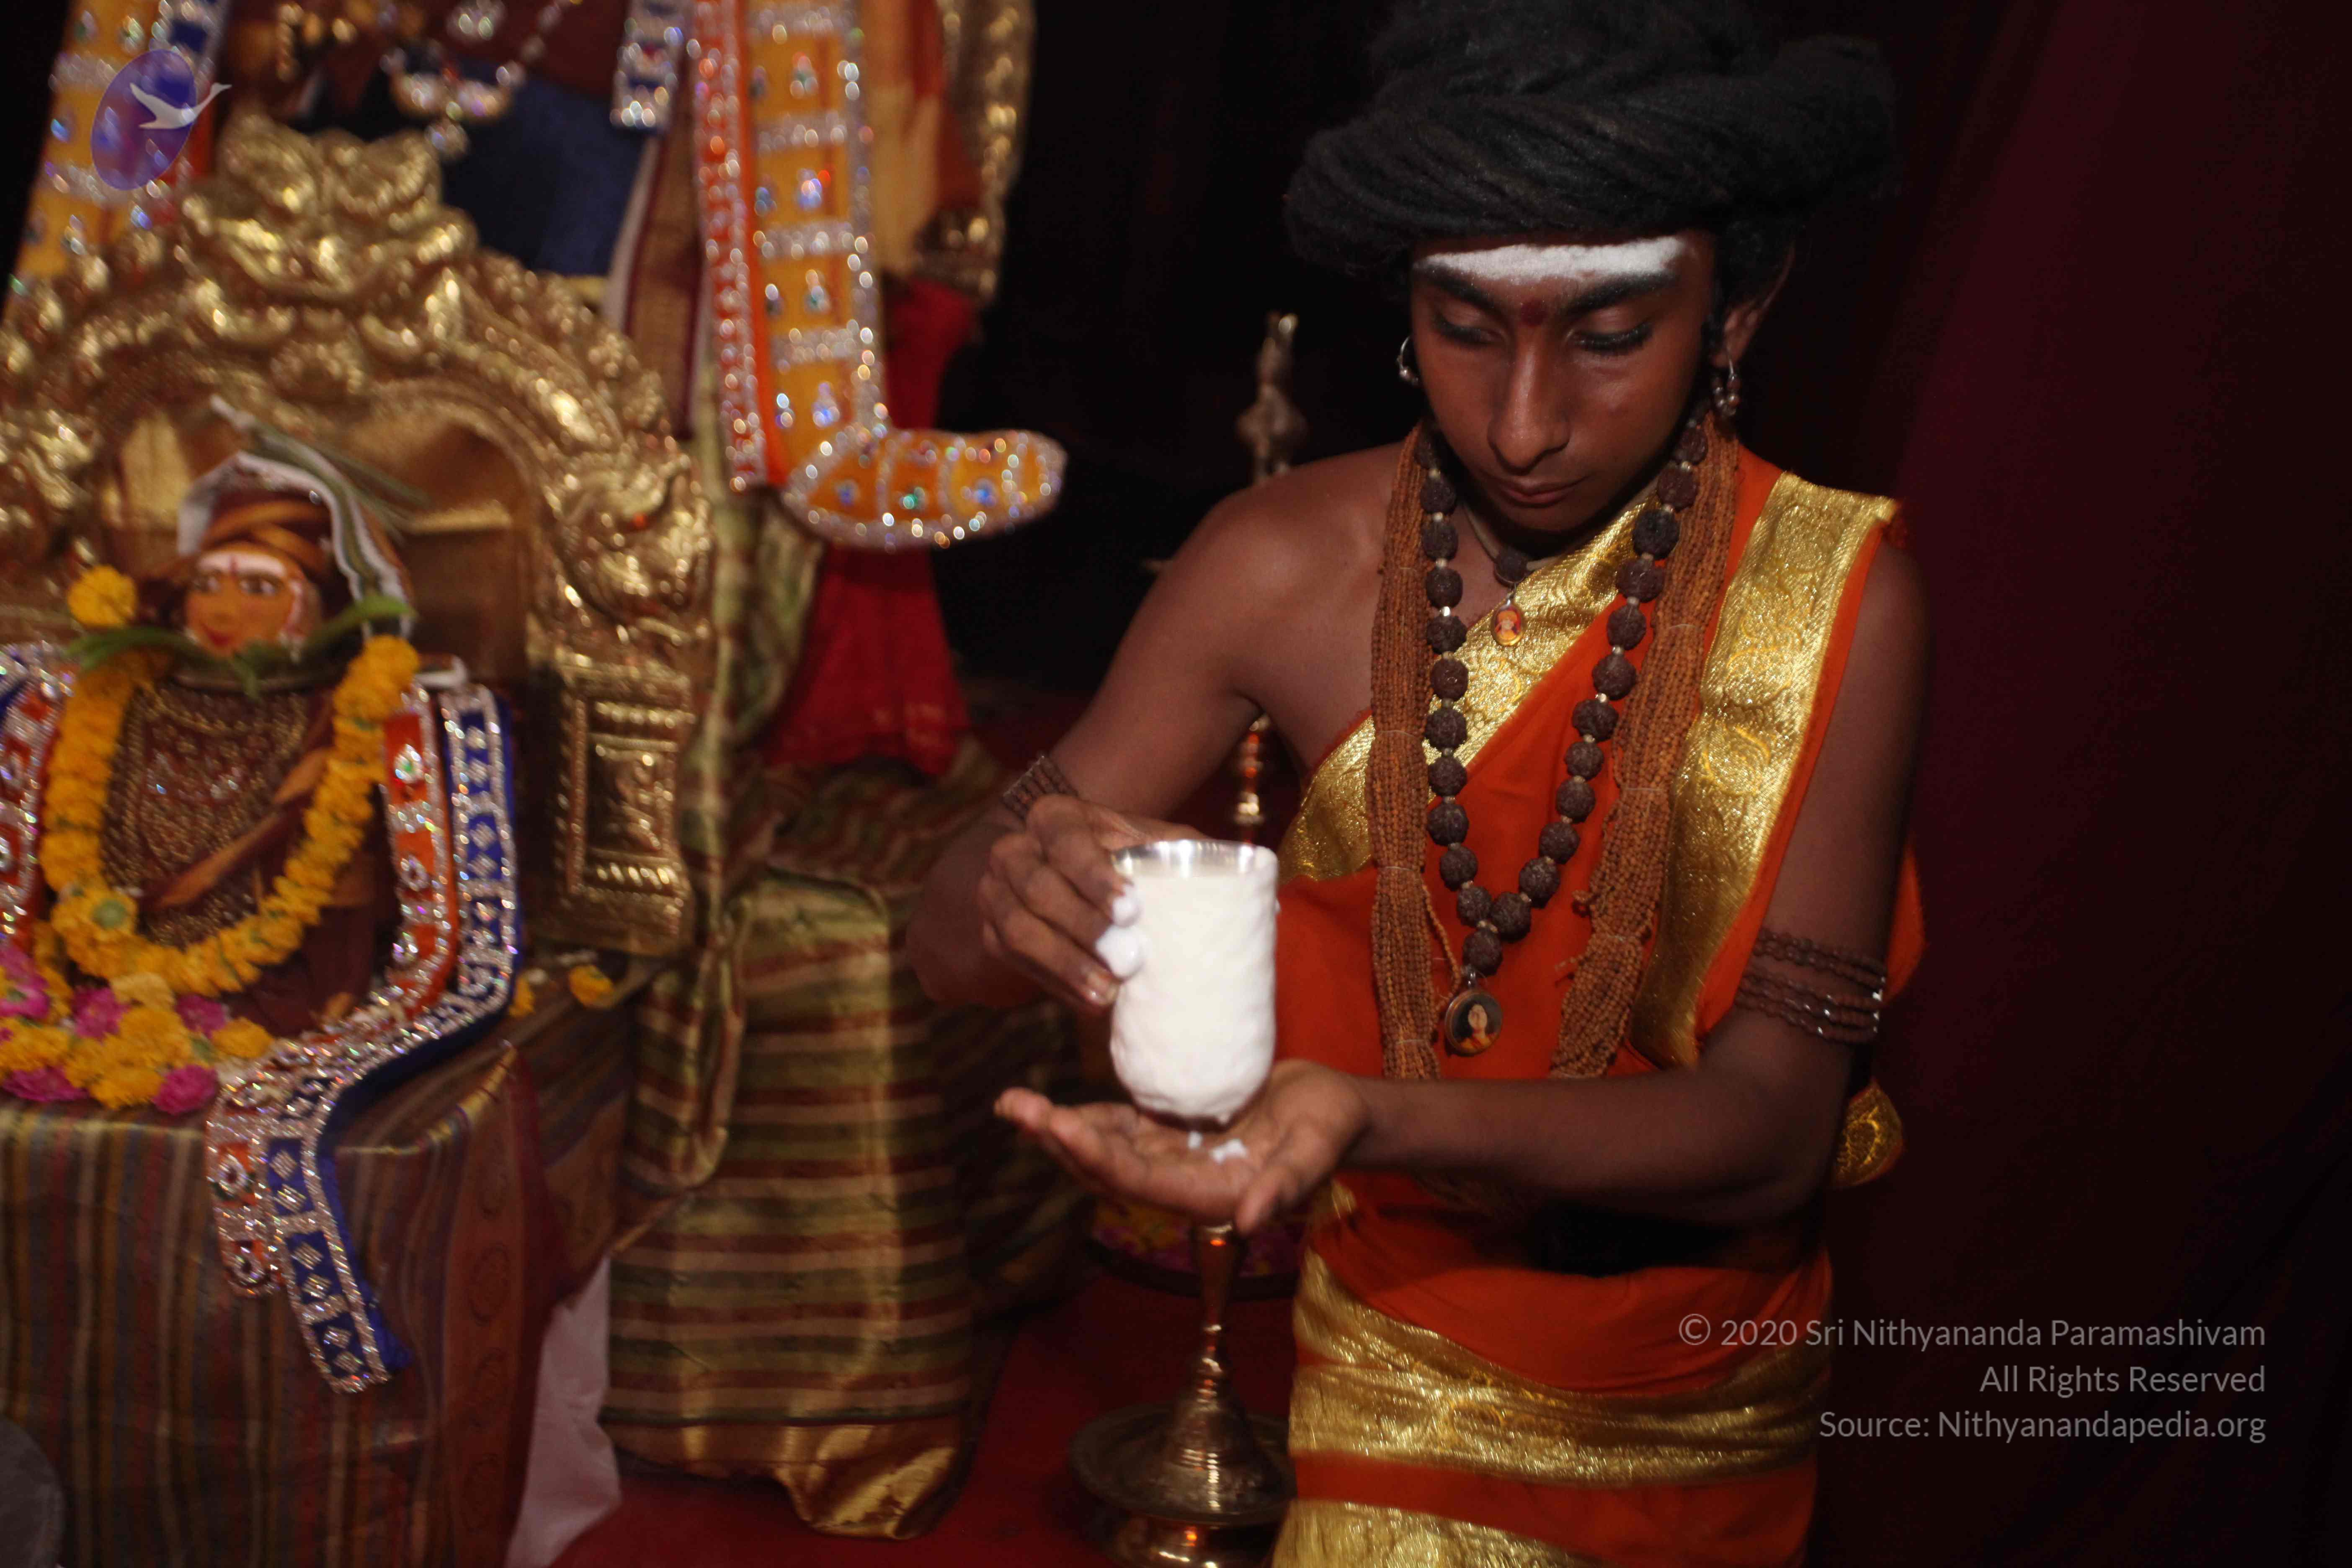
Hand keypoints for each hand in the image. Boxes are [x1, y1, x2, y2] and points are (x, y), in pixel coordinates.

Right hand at [975, 795, 1176, 1012]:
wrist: (1099, 893)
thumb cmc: (1140, 865)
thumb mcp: (1160, 848)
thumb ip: (1179, 853)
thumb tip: (1219, 873)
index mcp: (1055, 817)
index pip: (1066, 840)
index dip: (1095, 875)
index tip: (1131, 909)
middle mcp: (1014, 849)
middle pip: (1037, 887)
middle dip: (1083, 927)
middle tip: (1128, 960)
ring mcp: (995, 892)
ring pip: (1018, 930)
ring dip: (1065, 964)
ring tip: (1108, 992)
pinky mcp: (992, 934)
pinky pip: (1014, 963)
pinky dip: (1056, 984)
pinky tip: (1093, 1002)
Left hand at [996, 1061, 1369, 1233]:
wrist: (1334, 1109)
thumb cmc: (1331, 1128)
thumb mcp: (1317, 1150)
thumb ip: (1286, 1186)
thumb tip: (1247, 1222)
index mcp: (1210, 1196)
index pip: (1140, 1182)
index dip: (1097, 1156)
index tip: (1058, 1125)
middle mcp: (1181, 1184)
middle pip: (1108, 1168)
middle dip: (1060, 1141)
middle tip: (1015, 1106)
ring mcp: (1171, 1158)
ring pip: (1103, 1149)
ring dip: (1058, 1130)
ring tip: (1012, 1103)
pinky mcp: (1169, 1132)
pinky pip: (1117, 1128)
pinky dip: (1083, 1117)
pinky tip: (1046, 1104)